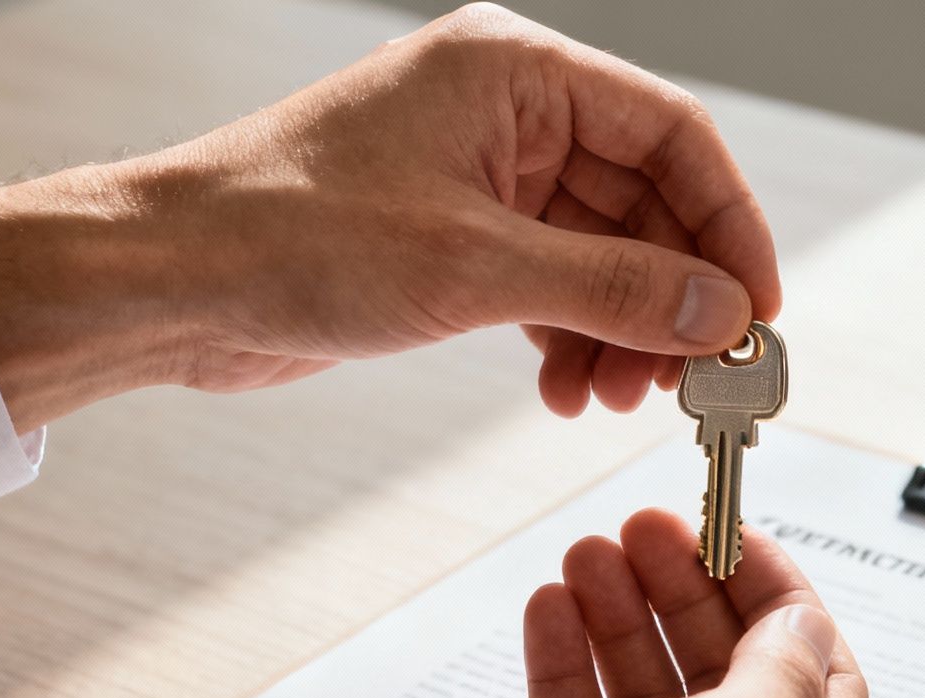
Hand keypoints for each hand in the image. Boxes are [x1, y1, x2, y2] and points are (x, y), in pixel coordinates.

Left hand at [0, 3, 780, 430]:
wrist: (166, 281)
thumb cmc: (285, 235)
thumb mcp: (475, 269)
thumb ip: (615, 287)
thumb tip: (722, 313)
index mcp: (516, 73)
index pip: (673, 136)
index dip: (730, 226)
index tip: (758, 310)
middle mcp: (506, 113)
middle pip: (646, 201)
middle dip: (672, 296)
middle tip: (693, 378)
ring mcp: (480, 175)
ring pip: (602, 252)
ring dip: (622, 330)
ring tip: (613, 397)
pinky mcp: (453, 235)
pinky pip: (552, 283)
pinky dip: (571, 337)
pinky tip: (564, 389)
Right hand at [328, 509, 867, 697]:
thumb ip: (780, 676)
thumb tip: (806, 628)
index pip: (821, 678)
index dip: (780, 594)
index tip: (732, 529)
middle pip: (731, 675)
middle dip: (691, 592)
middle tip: (647, 528)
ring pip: (651, 694)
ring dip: (624, 616)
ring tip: (588, 553)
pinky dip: (571, 664)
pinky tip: (552, 610)